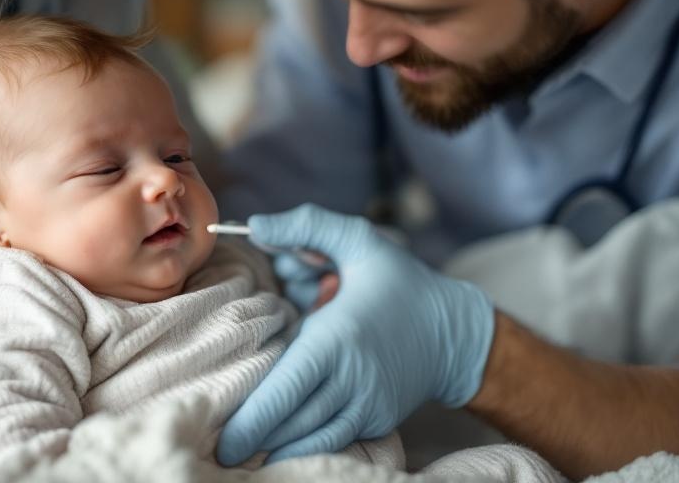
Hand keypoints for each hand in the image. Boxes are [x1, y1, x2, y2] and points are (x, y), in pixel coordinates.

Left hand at [217, 204, 494, 464]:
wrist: (455, 332)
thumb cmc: (399, 282)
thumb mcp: (359, 240)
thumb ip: (305, 226)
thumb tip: (255, 226)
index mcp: (338, 337)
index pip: (286, 388)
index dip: (252, 419)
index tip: (224, 440)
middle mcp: (352, 378)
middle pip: (291, 422)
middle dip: (253, 439)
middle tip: (222, 452)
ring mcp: (367, 405)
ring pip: (310, 439)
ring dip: (276, 445)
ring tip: (244, 452)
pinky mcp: (376, 420)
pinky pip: (332, 441)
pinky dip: (303, 447)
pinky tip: (278, 449)